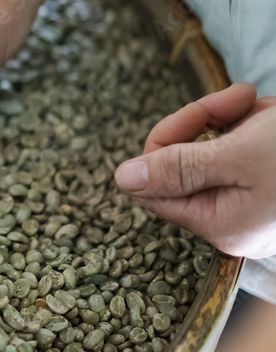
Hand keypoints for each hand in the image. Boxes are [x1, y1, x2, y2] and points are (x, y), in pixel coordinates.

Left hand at [115, 82, 275, 258]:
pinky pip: (248, 150)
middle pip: (187, 164)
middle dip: (211, 123)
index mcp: (220, 224)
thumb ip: (179, 168)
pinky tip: (274, 114)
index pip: (156, 187)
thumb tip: (120, 179)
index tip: (197, 114)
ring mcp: (257, 205)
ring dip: (241, 120)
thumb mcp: (239, 156)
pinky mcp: (275, 186)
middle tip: (242, 97)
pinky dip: (259, 124)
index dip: (166, 143)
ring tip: (269, 110)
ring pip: (220, 150)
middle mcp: (236, 221)